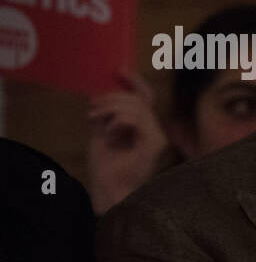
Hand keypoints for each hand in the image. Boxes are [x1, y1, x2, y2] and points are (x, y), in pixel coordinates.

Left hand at [87, 75, 168, 213]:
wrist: (109, 191)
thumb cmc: (106, 167)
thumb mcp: (102, 133)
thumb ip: (106, 114)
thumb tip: (100, 93)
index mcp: (144, 127)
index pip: (145, 97)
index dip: (135, 81)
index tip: (119, 70)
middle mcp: (155, 130)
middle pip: (137, 99)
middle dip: (111, 98)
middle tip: (92, 109)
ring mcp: (157, 137)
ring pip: (136, 107)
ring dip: (110, 109)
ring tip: (96, 121)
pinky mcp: (154, 144)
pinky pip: (136, 119)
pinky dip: (118, 121)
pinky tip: (109, 133)